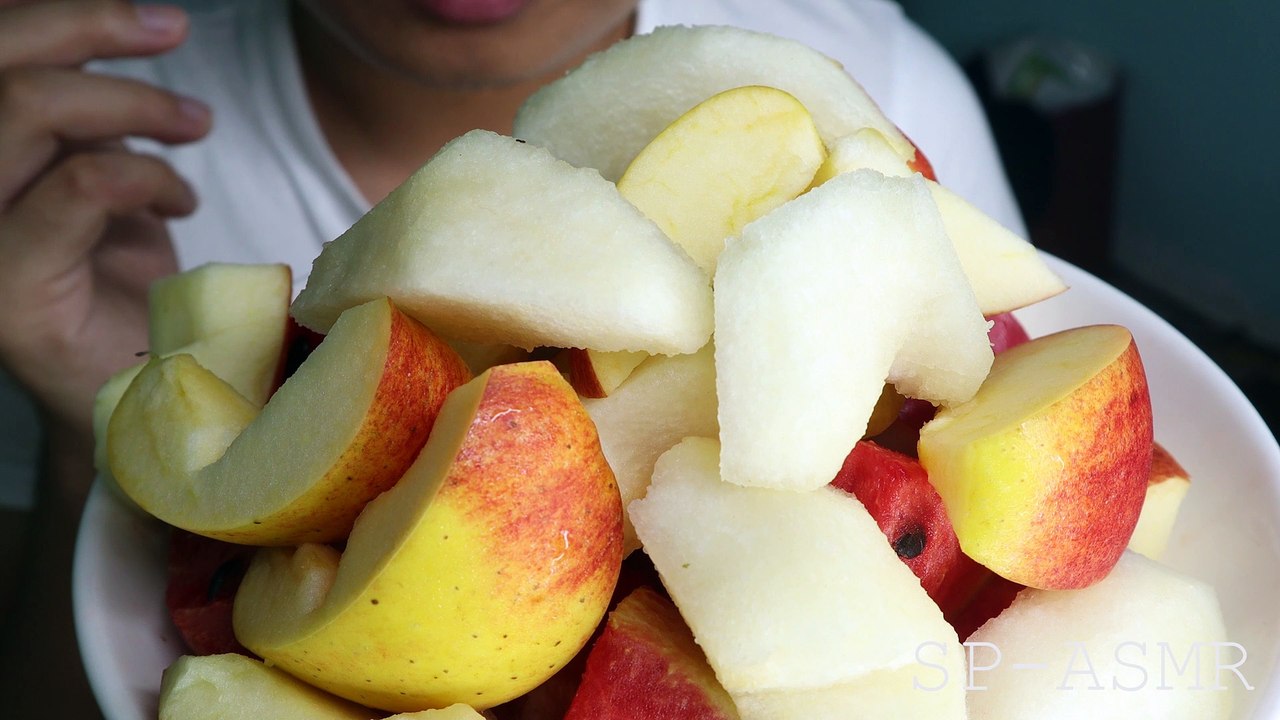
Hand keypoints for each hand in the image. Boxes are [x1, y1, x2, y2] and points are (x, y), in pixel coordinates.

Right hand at [0, 0, 210, 438]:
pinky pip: (83, 185)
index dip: (53, 14)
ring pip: (29, 108)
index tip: (151, 17)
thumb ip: (79, 119)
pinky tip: (179, 201)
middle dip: (89, 26)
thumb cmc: (117, 283)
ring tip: (195, 122)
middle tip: (172, 29)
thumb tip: (104, 32)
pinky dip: (148, 176)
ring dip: (133, 101)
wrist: (137, 389)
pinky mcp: (9, 284)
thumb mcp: (96, 177)